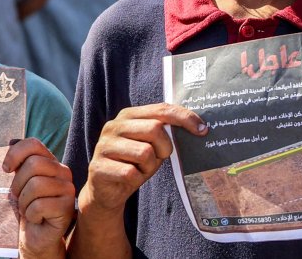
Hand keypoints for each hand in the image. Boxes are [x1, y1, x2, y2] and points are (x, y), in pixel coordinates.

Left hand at [3, 138, 76, 258]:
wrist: (38, 234)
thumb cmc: (29, 207)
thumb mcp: (21, 182)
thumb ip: (20, 163)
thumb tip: (11, 141)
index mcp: (51, 162)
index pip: (34, 144)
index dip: (15, 154)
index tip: (6, 169)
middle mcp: (63, 171)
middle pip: (33, 165)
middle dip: (18, 184)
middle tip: (18, 197)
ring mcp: (68, 188)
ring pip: (35, 185)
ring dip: (24, 202)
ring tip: (28, 209)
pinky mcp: (67, 207)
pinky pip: (39, 206)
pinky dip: (31, 215)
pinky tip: (37, 218)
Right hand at [78, 103, 205, 216]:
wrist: (106, 192)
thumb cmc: (134, 164)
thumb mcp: (152, 146)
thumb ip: (165, 134)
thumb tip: (198, 128)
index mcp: (129, 115)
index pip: (162, 109)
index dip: (184, 117)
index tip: (203, 129)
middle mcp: (114, 126)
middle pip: (155, 129)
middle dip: (165, 148)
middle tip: (158, 159)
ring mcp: (104, 145)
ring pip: (144, 152)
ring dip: (149, 167)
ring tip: (140, 169)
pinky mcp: (98, 167)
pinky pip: (130, 173)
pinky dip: (136, 179)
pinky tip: (129, 179)